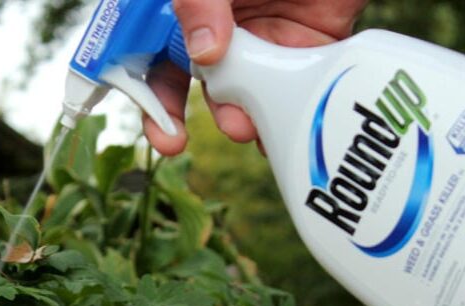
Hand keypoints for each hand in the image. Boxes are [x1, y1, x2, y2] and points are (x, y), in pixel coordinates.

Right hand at [144, 0, 368, 154]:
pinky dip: (295, 104)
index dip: (154, 101)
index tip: (165, 134)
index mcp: (184, 6)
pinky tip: (293, 119)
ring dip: (252, 114)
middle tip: (218, 129)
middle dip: (210, 113)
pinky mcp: (310, 38)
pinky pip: (299, 80)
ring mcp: (264, 33)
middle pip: (202, 84)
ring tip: (256, 123)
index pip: (154, 61)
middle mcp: (219, 23)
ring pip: (251, 89)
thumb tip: (205, 54)